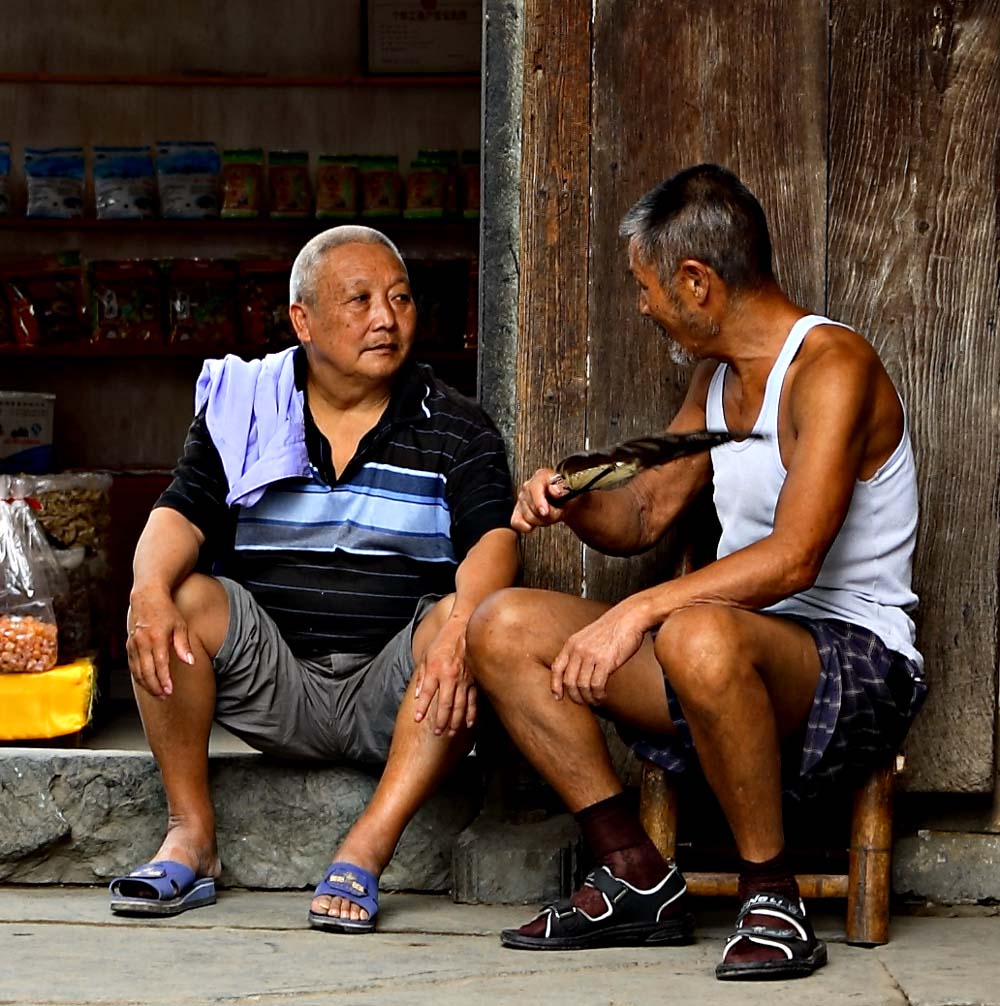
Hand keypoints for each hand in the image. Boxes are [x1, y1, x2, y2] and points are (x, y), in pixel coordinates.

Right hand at [125, 586, 194, 698]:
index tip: (170, 691)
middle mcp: (142, 642)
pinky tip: (146, 683)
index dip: (164, 680)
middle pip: (147, 671)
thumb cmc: (166, 611)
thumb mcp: (180, 626)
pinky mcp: (129, 645)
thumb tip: (190, 662)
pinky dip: (138, 677)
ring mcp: (134, 644)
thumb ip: (183, 645)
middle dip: (155, 686)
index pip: (160, 665)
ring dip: (147, 684)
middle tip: (165, 697)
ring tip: (158, 693)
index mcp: (156, 638)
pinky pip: (132, 665)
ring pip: (137, 671)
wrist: (147, 597)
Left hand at [413, 616, 475, 735]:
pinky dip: (471, 713)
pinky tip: (468, 723)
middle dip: (440, 720)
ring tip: (450, 732)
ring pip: (460, 705)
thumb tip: (417, 695)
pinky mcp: (475, 681)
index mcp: (436, 670)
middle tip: (437, 733)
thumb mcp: (427, 656)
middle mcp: (450, 677)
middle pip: (445, 704)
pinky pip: (473, 700)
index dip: (422, 707)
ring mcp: (464, 680)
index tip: (417, 719)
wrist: (464, 629)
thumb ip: (422, 677)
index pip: (428, 693)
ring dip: (455, 721)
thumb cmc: (444, 641)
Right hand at [511, 468, 570, 533]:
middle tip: (558, 512)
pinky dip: (527, 526)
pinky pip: (517, 522)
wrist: (566, 503)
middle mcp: (528, 485)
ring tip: (550, 515)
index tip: (545, 512)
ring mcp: (521, 498)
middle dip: (548, 514)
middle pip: (532, 506)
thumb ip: (563, 489)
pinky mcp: (517, 511)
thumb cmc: (567, 495)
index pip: (535, 488)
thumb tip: (554, 490)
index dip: (539, 502)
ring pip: (527, 516)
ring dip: (542, 520)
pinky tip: (536, 523)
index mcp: (542, 476)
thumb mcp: (571, 491)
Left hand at [551, 602, 647, 704]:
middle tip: (583, 701)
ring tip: (595, 700)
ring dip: (588, 698)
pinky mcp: (605, 661)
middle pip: (568, 681)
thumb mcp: (589, 636)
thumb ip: (580, 651)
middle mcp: (578, 649)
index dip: (555, 685)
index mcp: (572, 643)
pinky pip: (596, 685)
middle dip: (575, 696)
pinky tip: (603, 695)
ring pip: (582, 686)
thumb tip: (578, 672)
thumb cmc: (614, 627)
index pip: (557, 668)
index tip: (558, 696)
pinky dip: (598, 695)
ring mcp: (591, 655)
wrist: (630, 616)